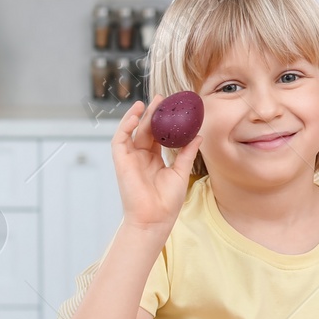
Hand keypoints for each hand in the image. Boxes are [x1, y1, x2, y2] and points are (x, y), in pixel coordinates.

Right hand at [111, 97, 201, 235]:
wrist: (155, 219)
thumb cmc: (167, 201)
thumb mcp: (181, 173)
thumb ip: (187, 153)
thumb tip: (198, 136)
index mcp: (154, 160)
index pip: (158, 135)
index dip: (164, 121)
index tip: (173, 108)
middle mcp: (141, 157)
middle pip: (146, 130)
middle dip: (153, 114)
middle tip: (163, 99)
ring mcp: (130, 159)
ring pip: (132, 132)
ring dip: (138, 116)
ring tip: (148, 103)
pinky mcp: (121, 162)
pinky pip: (120, 140)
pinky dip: (125, 126)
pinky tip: (136, 115)